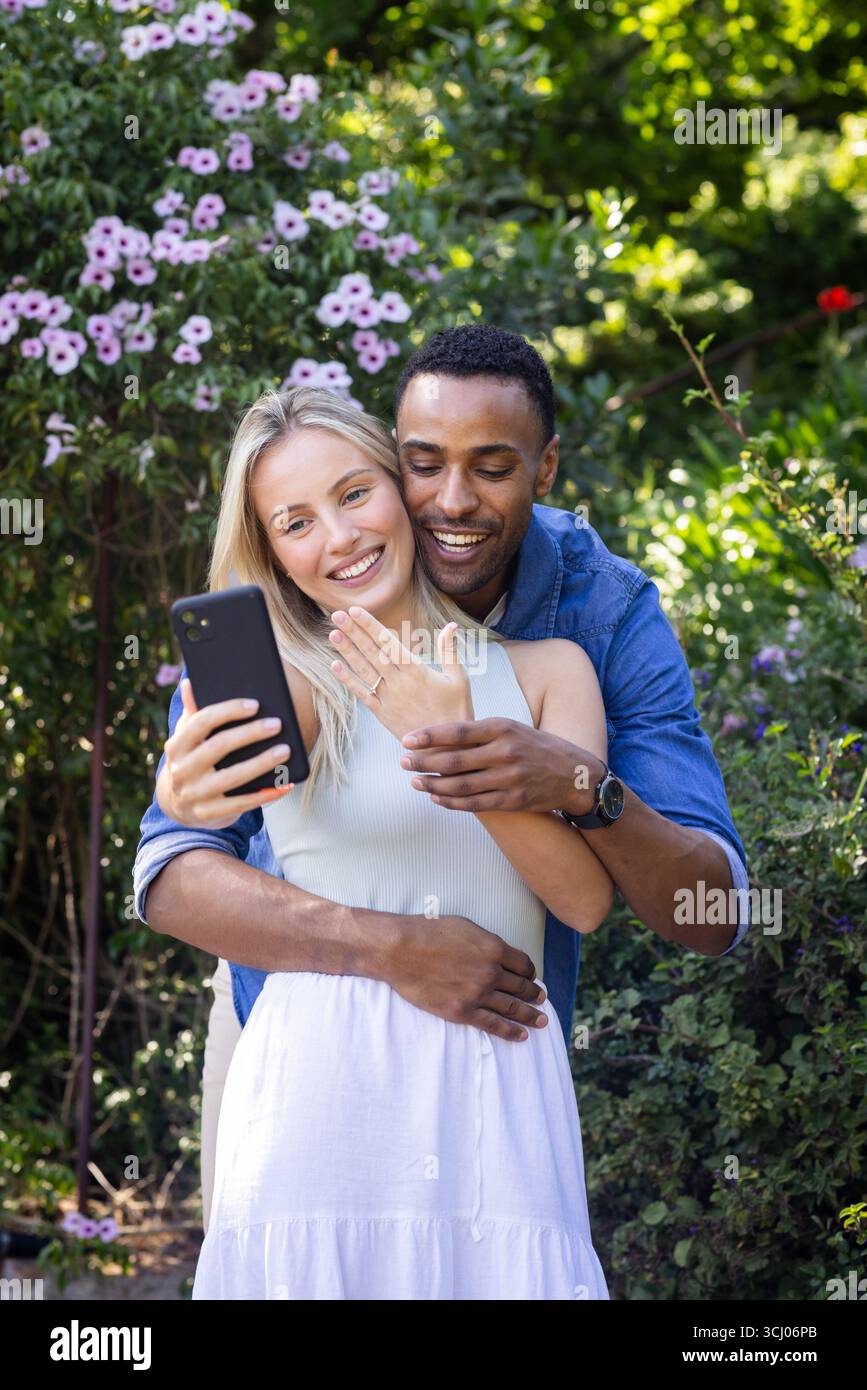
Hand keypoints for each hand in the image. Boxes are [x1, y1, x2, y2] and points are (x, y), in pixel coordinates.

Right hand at [158, 678, 294, 828]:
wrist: (178, 805)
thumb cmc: (192, 760)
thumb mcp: (187, 738)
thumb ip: (193, 713)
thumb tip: (190, 682)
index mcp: (176, 745)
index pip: (202, 722)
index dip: (229, 711)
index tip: (255, 704)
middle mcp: (181, 770)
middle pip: (220, 746)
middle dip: (250, 733)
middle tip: (277, 724)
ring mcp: (195, 794)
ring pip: (234, 776)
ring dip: (262, 763)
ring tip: (285, 750)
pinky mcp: (210, 814)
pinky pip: (243, 803)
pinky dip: (266, 794)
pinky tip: (285, 784)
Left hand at [328, 605, 472, 741]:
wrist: (446, 749)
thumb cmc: (456, 712)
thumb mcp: (460, 679)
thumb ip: (451, 650)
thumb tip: (452, 625)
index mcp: (417, 671)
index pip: (388, 642)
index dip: (370, 626)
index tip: (355, 611)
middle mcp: (399, 683)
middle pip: (372, 652)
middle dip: (354, 632)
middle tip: (336, 615)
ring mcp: (389, 698)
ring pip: (364, 670)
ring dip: (347, 651)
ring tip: (332, 634)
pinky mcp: (382, 714)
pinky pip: (362, 694)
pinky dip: (348, 680)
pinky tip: (335, 666)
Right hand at [386, 914, 549, 1041]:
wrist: (400, 950)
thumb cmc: (428, 932)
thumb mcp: (465, 927)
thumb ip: (486, 941)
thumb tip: (499, 952)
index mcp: (493, 948)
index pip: (523, 964)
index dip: (530, 972)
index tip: (531, 977)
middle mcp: (491, 972)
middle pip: (521, 987)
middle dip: (534, 994)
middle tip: (541, 999)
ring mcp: (477, 993)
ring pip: (512, 1008)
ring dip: (530, 1015)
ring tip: (541, 1020)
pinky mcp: (462, 1011)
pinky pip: (493, 1025)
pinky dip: (510, 1031)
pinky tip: (522, 1035)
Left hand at [399, 717, 606, 812]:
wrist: (575, 775)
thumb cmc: (536, 747)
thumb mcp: (512, 728)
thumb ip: (481, 732)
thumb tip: (440, 735)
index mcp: (503, 728)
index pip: (458, 731)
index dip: (429, 736)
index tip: (406, 739)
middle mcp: (505, 753)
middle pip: (454, 760)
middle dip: (424, 762)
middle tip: (403, 763)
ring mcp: (509, 779)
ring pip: (461, 785)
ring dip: (433, 785)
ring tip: (415, 783)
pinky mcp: (512, 800)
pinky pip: (474, 804)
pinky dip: (452, 803)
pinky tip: (436, 798)